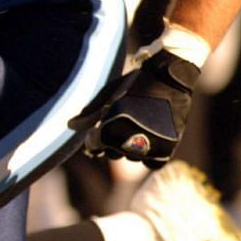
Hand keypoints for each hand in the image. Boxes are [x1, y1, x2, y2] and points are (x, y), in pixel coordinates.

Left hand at [85, 48, 198, 164]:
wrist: (170, 77)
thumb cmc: (134, 83)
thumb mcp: (108, 95)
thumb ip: (89, 114)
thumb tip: (70, 125)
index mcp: (108, 128)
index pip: (93, 146)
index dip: (94, 138)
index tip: (101, 127)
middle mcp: (127, 141)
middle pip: (112, 154)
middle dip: (112, 142)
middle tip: (123, 124)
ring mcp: (148, 146)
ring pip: (132, 158)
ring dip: (131, 148)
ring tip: (139, 127)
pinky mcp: (168, 147)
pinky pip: (152, 163)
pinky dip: (150, 156)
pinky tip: (149, 141)